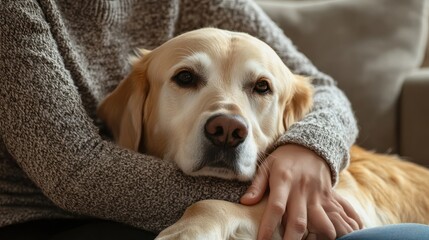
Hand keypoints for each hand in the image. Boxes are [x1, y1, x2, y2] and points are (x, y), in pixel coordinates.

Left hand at [240, 144, 361, 239]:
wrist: (312, 147)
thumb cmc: (284, 158)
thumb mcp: (266, 165)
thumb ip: (256, 185)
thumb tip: (245, 202)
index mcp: (283, 180)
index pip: (276, 207)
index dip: (269, 226)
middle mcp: (301, 189)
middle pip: (298, 221)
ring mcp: (317, 195)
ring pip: (320, 223)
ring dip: (312, 238)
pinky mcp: (328, 198)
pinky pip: (332, 218)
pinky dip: (328, 232)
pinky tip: (319, 239)